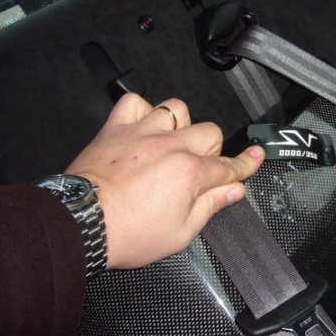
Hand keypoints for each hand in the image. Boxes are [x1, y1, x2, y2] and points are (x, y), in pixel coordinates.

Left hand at [65, 93, 264, 269]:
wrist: (80, 225)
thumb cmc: (127, 233)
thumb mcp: (180, 233)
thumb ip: (210, 206)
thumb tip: (234, 191)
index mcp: (190, 173)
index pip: (229, 165)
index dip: (247, 163)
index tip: (255, 156)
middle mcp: (170, 146)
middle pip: (210, 132)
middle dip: (211, 150)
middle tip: (198, 170)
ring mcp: (143, 134)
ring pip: (178, 109)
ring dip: (181, 126)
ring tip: (173, 145)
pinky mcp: (116, 129)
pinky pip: (135, 103)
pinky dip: (143, 112)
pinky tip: (144, 129)